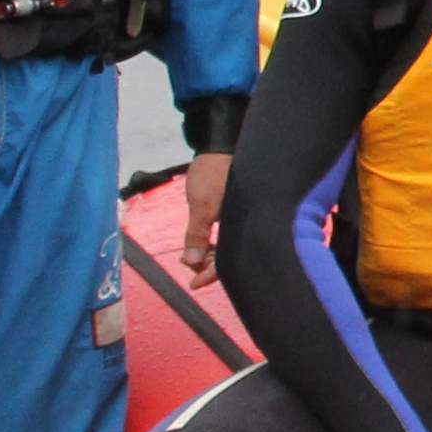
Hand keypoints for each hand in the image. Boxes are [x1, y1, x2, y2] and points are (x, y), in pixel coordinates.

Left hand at [177, 149, 229, 282]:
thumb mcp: (202, 205)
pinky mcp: (233, 212)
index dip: (210, 274)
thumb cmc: (213, 174)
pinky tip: (200, 243)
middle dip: (207, 265)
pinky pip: (224, 234)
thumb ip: (197, 235)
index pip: (228, 260)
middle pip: (229, 255)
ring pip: (226, 245)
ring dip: (208, 253)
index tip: (193, 284)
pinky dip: (211, 241)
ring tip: (190, 255)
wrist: (218, 146)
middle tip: (188, 266)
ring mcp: (238, 219)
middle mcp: (243, 225)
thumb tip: (190, 262)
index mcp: (241, 226)